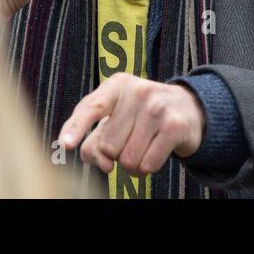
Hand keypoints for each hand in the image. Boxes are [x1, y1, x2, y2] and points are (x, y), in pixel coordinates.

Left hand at [58, 74, 205, 176]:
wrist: (187, 108)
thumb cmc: (141, 115)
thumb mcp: (116, 117)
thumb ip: (95, 139)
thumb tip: (105, 164)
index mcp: (117, 85)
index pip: (91, 108)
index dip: (76, 127)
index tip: (66, 145)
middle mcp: (137, 91)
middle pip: (108, 146)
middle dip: (117, 154)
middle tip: (131, 140)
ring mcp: (157, 107)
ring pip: (128, 160)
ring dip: (133, 164)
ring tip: (144, 146)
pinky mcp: (174, 125)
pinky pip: (148, 165)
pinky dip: (148, 168)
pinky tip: (155, 152)